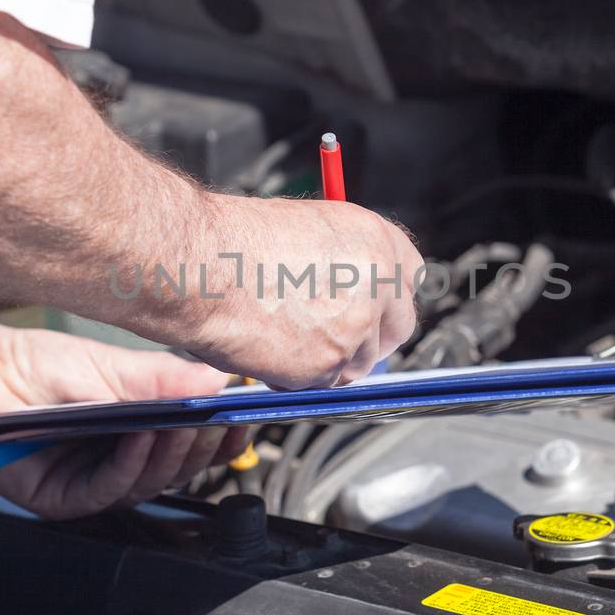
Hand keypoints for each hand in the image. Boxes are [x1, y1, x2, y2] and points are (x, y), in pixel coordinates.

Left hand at [0, 323, 248, 519]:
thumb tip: (219, 378)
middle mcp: (120, 465)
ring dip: (172, 454)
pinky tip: (141, 436)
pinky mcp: (63, 501)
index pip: (194, 446)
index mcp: (139, 435)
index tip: (245, 417)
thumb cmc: (34, 369)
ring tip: (184, 423)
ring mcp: (93, 486)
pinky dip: (130, 464)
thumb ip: (162, 377)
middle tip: (220, 419)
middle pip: (179, 469)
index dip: (222, 438)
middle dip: (204, 445)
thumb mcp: (110, 366)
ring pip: (150, 483)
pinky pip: (108, 490)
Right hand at [186, 198, 423, 388]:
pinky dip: (301, 378)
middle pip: (399, 327)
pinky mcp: (330, 364)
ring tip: (286, 335)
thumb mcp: (308, 230)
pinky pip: (325, 384)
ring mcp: (356, 327)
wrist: (204, 268)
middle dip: (371, 338)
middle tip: (336, 336)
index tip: (374, 308)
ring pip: (360, 363)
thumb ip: (343, 261)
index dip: (387, 298)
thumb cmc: (237, 244)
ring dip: (331, 361)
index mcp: (376, 240)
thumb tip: (351, 287)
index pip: (409, 278)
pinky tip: (271, 349)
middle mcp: (377, 283)